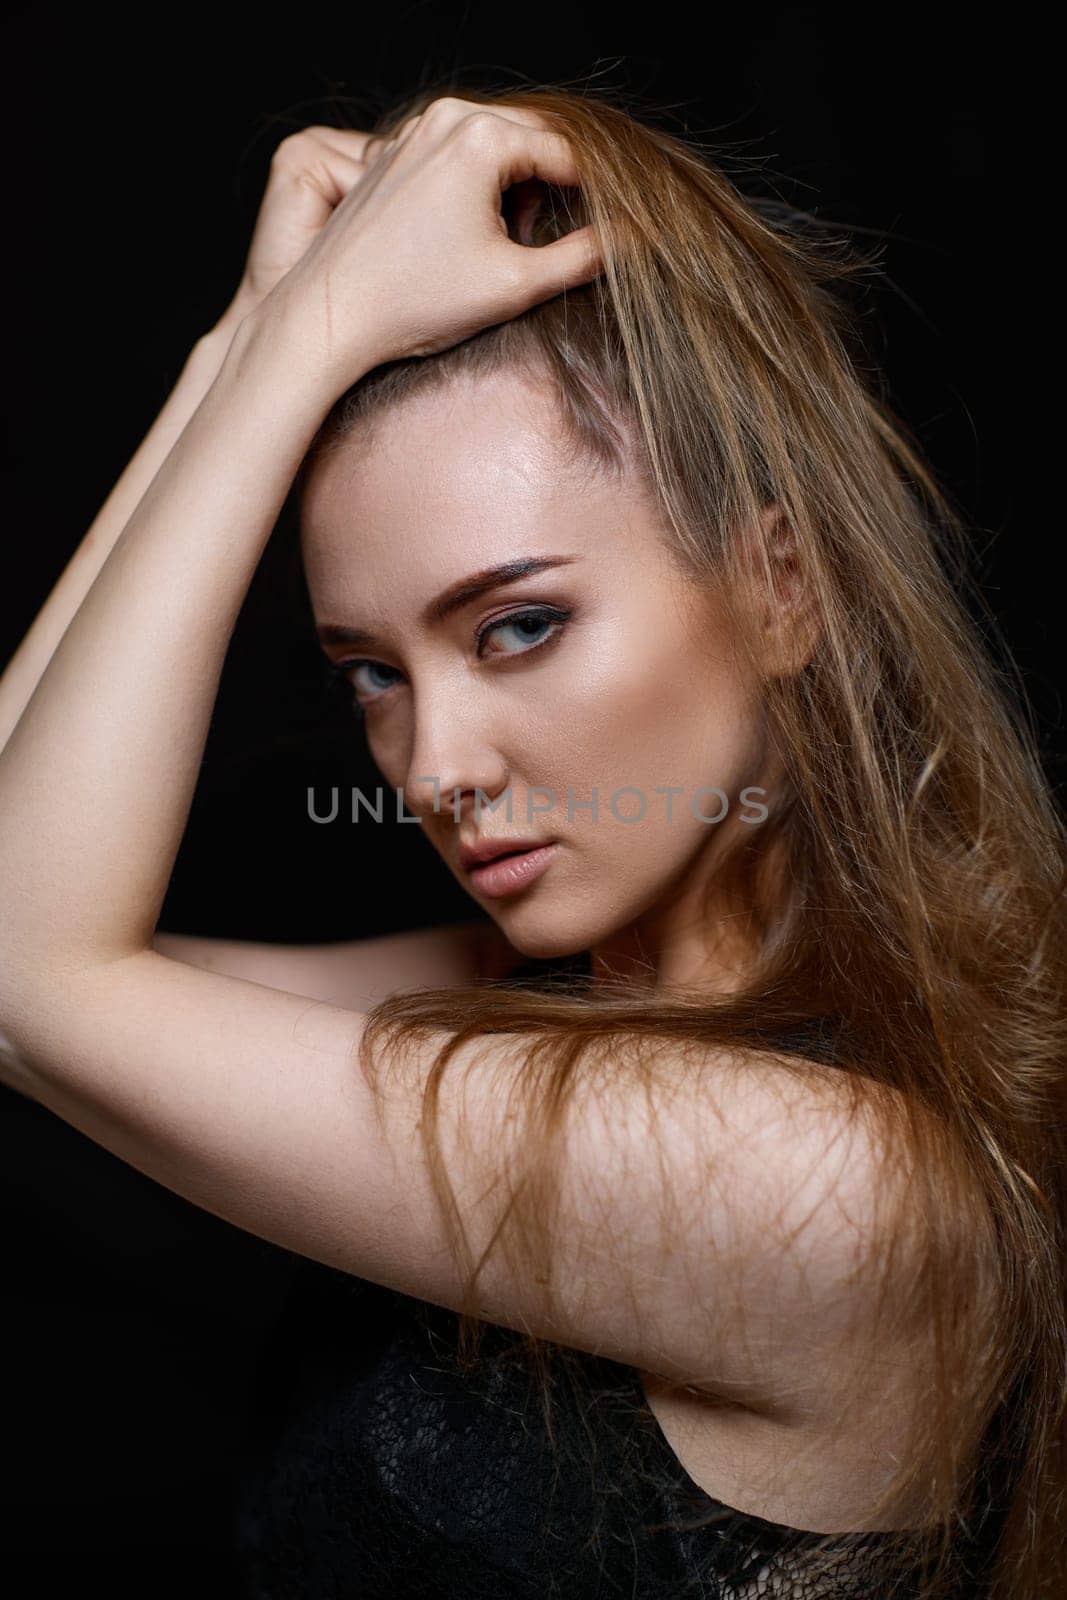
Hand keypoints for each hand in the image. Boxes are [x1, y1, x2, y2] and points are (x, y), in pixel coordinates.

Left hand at [251, 96, 603, 398]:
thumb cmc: (416, 300)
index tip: (613, 236)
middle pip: (534, 142)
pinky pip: (460, 155)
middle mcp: (447, 117)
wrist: (333, 314)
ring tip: (511, 246)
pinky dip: (481, 186)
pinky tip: (472, 238)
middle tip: (559, 246)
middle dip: (555, 190)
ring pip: (498, 147)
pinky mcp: (395, 154)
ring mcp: (416, 131)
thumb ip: (582, 258)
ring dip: (518, 188)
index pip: (569, 156)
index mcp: (482, 136)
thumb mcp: (515, 283)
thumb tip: (630, 242)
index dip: (598, 199)